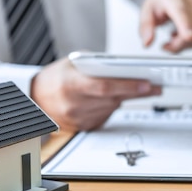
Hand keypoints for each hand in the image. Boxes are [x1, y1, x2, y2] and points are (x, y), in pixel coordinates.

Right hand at [30, 58, 161, 131]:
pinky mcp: (84, 126)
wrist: (35, 98)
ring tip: (144, 89)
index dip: (127, 86)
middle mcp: (74, 104)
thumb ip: (96, 65)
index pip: (104, 87)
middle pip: (113, 99)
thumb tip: (124, 68)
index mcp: (70, 84)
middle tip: (155, 86)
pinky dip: (114, 106)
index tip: (146, 83)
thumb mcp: (72, 63)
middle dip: (137, 92)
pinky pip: (106, 115)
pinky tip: (120, 98)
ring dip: (128, 99)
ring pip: (113, 108)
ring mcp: (78, 118)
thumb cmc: (55, 77)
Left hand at [139, 0, 191, 52]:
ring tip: (175, 35)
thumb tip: (147, 42)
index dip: (186, 26)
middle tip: (167, 43)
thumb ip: (146, 27)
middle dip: (176, 45)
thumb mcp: (147, 10)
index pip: (182, 13)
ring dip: (185, 44)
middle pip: (190, 33)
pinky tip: (185, 33)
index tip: (188, 36)